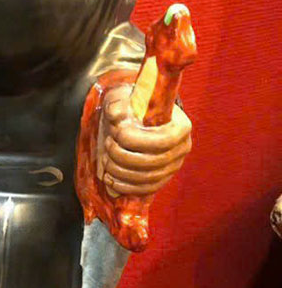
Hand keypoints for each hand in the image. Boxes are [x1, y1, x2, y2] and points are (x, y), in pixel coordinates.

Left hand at [100, 83, 191, 197]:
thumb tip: (115, 115)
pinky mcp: (161, 180)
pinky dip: (123, 186)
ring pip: (146, 178)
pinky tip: (108, 177)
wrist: (137, 120)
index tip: (117, 132)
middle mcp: (182, 149)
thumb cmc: (132, 107)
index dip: (136, 140)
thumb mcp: (124, 98)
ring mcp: (172, 167)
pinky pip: (144, 189)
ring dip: (120, 170)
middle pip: (153, 162)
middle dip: (123, 155)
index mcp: (181, 126)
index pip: (163, 140)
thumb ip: (118, 103)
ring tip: (105, 158)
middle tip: (107, 144)